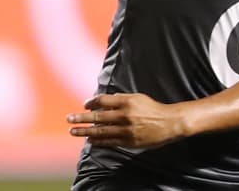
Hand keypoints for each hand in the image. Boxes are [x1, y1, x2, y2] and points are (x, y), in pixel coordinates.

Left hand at [67, 93, 186, 148]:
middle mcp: (125, 115)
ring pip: (101, 131)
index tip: (84, 105)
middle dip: (82, 118)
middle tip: (69, 119)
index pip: (103, 101)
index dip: (91, 102)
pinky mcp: (129, 141)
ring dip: (85, 132)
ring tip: (74, 131)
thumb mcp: (137, 97)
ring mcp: (126, 130)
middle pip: (98, 117)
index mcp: (127, 101)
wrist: (169, 123)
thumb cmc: (152, 108)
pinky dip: (98, 141)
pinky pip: (110, 142)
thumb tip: (103, 101)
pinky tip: (90, 141)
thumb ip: (120, 99)